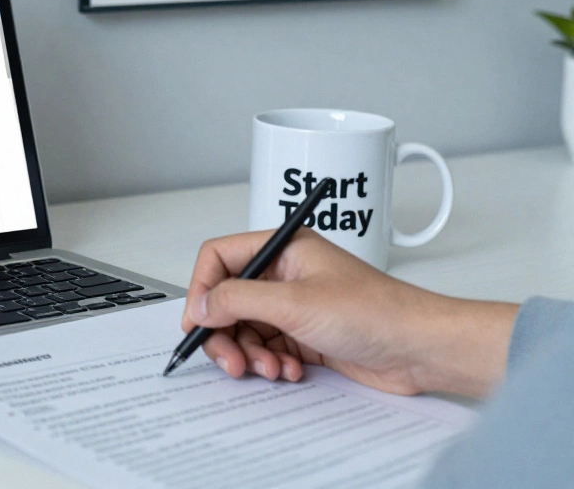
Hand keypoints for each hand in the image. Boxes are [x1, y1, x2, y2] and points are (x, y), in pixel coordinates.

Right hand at [181, 229, 517, 397]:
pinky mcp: (305, 335)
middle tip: (230, 360)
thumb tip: (202, 305)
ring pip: (245, 329)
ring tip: (270, 368)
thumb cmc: (378, 312)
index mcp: (283, 249)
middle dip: (225, 333)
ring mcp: (295, 306)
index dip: (203, 289)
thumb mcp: (296, 303)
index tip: (197, 321)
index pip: (220, 258)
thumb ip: (240, 299)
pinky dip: (270, 363)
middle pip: (228, 300)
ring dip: (251, 353)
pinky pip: (267, 348)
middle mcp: (285, 274)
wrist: (421, 348)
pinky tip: (290, 371)